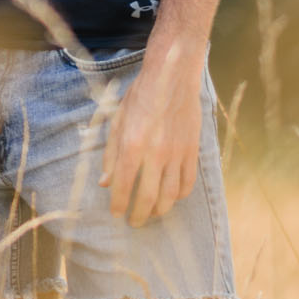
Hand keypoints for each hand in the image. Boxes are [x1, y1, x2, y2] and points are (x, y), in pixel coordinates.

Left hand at [100, 43, 205, 224]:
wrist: (173, 76)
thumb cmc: (140, 96)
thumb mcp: (117, 121)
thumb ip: (111, 154)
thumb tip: (106, 183)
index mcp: (132, 144)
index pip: (124, 186)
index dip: (119, 205)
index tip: (116, 214)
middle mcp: (156, 152)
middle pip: (149, 197)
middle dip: (139, 215)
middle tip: (133, 222)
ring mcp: (177, 153)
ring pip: (171, 195)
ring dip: (160, 210)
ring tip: (151, 214)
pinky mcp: (192, 150)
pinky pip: (188, 182)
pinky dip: (180, 195)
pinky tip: (172, 198)